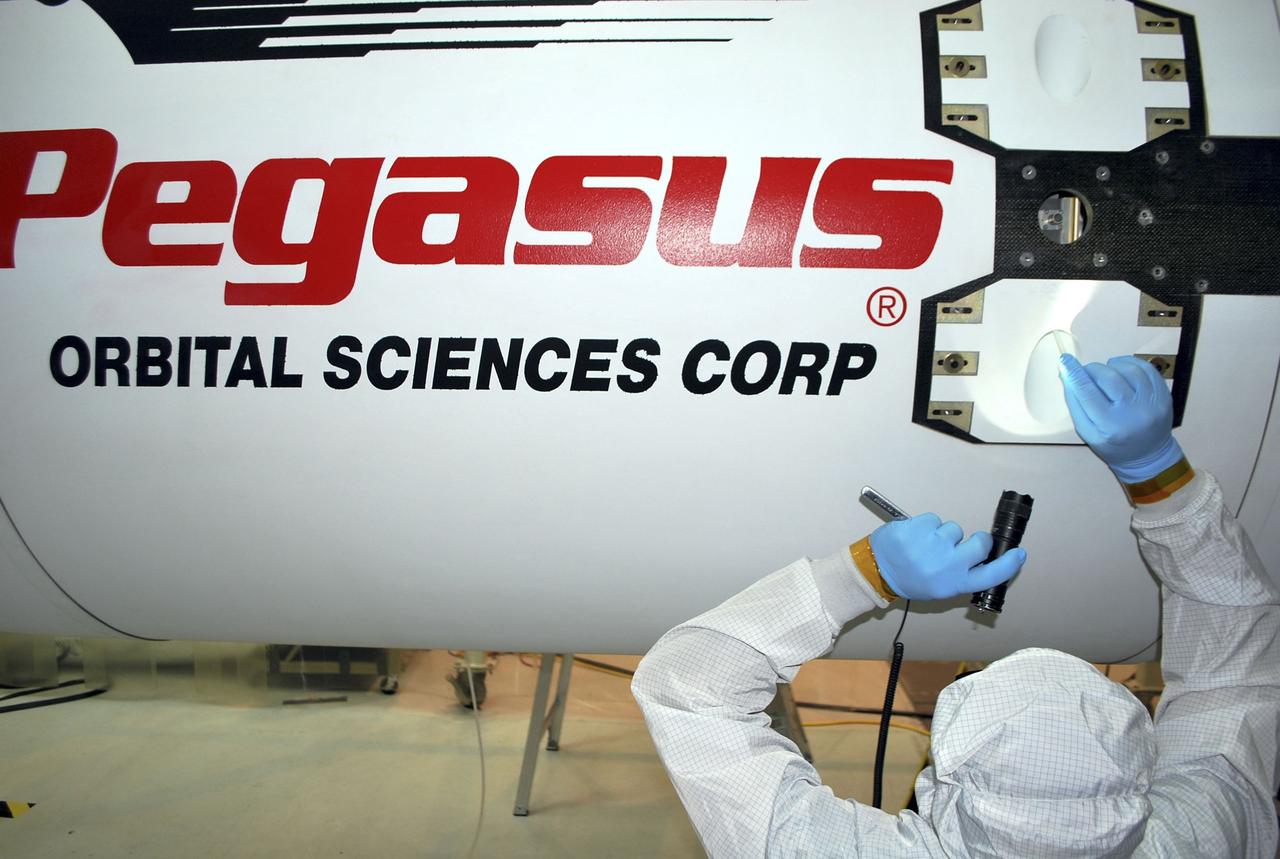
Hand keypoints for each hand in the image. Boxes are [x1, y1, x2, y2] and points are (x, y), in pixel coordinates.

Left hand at [869, 514, 1025, 600]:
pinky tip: (915, 536)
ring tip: (926, 544)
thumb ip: (962, 575)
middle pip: (981, 543)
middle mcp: (948, 565)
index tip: (1019, 553)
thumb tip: (985, 559)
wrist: (877, 570)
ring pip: (955, 528)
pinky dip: (926, 525)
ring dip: (943, 533)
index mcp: (955, 583)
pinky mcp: (919, 528)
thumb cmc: (911, 579)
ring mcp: (934, 544)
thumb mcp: (940, 588)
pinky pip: (934, 519)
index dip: (1010, 563)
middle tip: (961, 544)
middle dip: (976, 539)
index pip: (993, 574)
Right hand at [1058, 354, 1182, 481]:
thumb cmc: (1113, 445)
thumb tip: (1067, 375)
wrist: (1148, 455)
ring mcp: (1152, 403)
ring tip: (1105, 373)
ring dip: (1111, 366)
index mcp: (1109, 427)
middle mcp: (1133, 413)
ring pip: (1128, 369)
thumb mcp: (1087, 432)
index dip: (1074, 373)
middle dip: (1093, 370)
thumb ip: (1075, 404)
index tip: (1065, 361)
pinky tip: (1120, 368)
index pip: (1087, 392)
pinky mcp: (1164, 395)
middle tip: (1087, 373)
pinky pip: (1146, 368)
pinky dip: (1129, 363)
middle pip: (1108, 377)